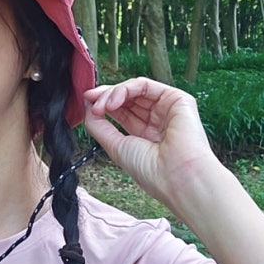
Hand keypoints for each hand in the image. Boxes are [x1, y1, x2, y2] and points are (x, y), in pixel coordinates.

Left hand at [83, 77, 222, 214]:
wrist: (177, 177)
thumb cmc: (151, 170)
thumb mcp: (115, 147)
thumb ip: (98, 126)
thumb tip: (87, 106)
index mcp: (145, 135)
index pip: (121, 112)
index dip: (102, 105)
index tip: (86, 102)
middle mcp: (157, 121)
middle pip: (126, 98)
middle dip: (104, 96)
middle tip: (89, 99)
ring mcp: (167, 109)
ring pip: (134, 90)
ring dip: (112, 93)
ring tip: (101, 106)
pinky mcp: (177, 99)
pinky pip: (145, 85)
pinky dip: (124, 89)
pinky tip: (112, 102)